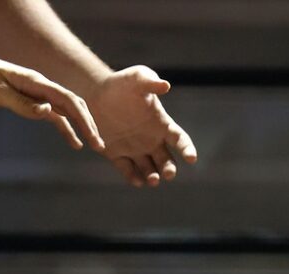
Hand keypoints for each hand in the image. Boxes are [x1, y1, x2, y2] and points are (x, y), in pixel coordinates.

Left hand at [0, 53, 103, 150]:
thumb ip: (22, 103)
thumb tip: (48, 112)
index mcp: (37, 83)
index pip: (68, 101)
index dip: (83, 119)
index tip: (92, 137)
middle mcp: (43, 87)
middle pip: (74, 105)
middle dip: (89, 124)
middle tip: (100, 146)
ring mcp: (40, 95)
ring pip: (69, 111)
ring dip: (83, 127)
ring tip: (94, 146)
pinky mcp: (35, 102)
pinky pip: (57, 116)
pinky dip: (68, 129)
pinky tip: (75, 143)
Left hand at [87, 66, 196, 187]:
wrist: (97, 92)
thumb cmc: (122, 82)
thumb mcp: (137, 78)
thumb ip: (150, 82)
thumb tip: (166, 86)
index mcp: (161, 124)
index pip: (180, 139)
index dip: (187, 149)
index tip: (191, 158)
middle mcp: (151, 140)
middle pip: (166, 160)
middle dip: (169, 169)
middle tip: (168, 174)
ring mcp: (135, 149)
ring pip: (149, 169)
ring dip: (153, 176)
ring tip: (152, 180)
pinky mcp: (117, 154)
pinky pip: (128, 170)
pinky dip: (133, 177)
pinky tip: (137, 181)